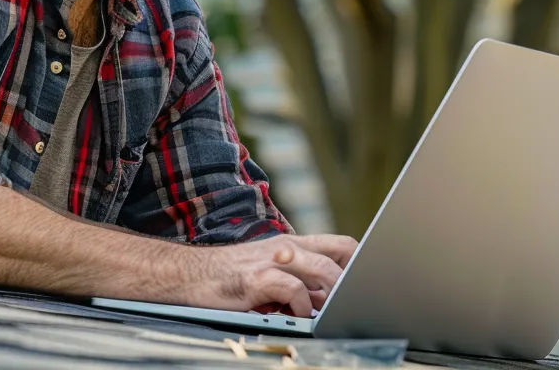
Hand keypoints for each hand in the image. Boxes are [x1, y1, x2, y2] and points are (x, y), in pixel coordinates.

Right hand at [181, 234, 356, 317]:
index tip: (370, 282)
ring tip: (330, 312)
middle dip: (351, 286)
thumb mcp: (268, 269)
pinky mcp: (258, 278)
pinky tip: (298, 313)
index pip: (341, 245)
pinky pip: (294, 290)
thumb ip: (297, 279)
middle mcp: (286, 247)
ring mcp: (272, 261)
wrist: (188, 275)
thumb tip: (326, 299)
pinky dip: (303, 305)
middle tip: (352, 305)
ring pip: (323, 271)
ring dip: (333, 295)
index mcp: (292, 244)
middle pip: (338, 259)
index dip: (360, 264)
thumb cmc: (228, 276)